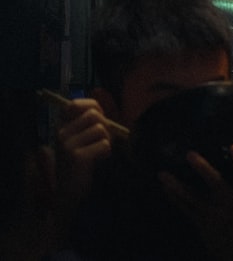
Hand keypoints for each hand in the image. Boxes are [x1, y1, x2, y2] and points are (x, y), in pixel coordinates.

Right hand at [54, 98, 114, 221]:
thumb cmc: (81, 164)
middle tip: (101, 141)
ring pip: (100, 129)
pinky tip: (97, 160)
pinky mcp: (77, 156)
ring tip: (98, 153)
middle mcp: (61, 133)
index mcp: (61, 127)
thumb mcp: (82, 140)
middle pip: (94, 114)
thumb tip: (103, 102)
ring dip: (106, 140)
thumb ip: (90, 122)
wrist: (69, 193)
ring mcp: (67, 145)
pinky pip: (104, 144)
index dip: (93, 107)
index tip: (99, 118)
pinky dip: (106, 152)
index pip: (75, 104)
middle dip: (105, 126)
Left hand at [158, 144, 232, 260]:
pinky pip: (185, 208)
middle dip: (203, 169)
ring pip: (192, 197)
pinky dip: (174, 197)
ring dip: (177, 185)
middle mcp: (228, 202)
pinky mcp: (200, 221)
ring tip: (163, 174)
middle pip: (215, 183)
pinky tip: (164, 185)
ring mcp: (212, 212)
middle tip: (190, 154)